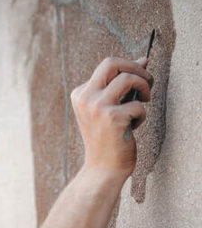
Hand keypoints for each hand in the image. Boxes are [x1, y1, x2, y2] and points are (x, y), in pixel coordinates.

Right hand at [70, 57, 153, 179]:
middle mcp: (85, 98)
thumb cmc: (108, 138)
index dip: (129, 68)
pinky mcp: (112, 118)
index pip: (107, 66)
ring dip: (144, 87)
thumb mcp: (110, 107)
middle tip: (146, 83)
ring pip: (128, 78)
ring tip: (144, 102)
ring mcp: (97, 107)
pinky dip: (141, 115)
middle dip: (136, 69)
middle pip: (112, 63)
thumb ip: (122, 84)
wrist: (102, 169)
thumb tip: (144, 59)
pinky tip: (133, 128)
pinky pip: (138, 105)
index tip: (140, 81)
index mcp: (80, 94)